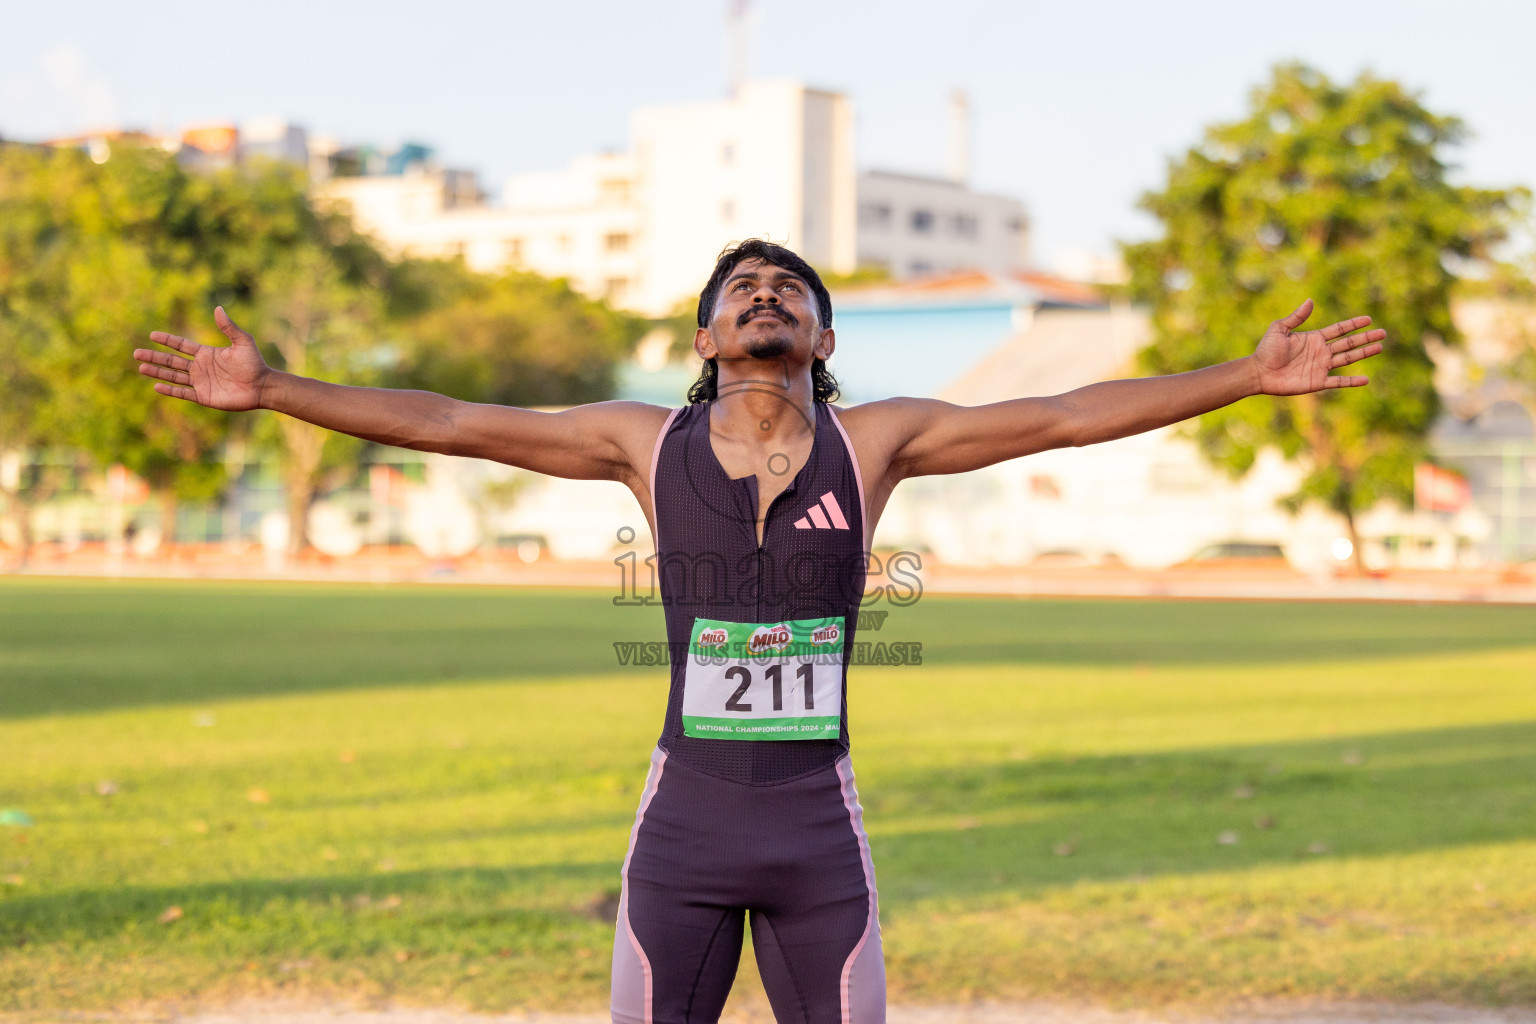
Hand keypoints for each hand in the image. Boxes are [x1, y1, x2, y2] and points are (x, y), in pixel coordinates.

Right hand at [134, 307, 270, 410]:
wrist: (262, 386)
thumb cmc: (254, 364)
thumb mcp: (242, 342)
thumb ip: (229, 327)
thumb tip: (218, 308)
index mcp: (206, 353)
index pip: (181, 345)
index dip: (167, 340)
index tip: (152, 335)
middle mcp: (200, 367)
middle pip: (172, 361)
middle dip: (155, 356)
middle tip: (136, 353)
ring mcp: (201, 382)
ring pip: (173, 376)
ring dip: (157, 372)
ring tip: (141, 367)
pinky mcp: (204, 397)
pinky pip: (183, 393)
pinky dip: (170, 390)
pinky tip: (156, 386)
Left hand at [1252, 299, 1385, 395]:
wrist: (1258, 373)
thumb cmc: (1266, 350)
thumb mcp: (1279, 329)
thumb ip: (1296, 317)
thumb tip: (1310, 301)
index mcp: (1314, 338)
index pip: (1339, 330)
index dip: (1353, 325)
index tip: (1368, 319)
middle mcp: (1321, 352)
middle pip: (1348, 344)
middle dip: (1365, 338)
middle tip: (1383, 333)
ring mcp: (1320, 367)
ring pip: (1347, 359)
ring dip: (1364, 354)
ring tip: (1379, 347)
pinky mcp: (1317, 382)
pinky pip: (1338, 382)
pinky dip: (1351, 381)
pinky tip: (1366, 379)